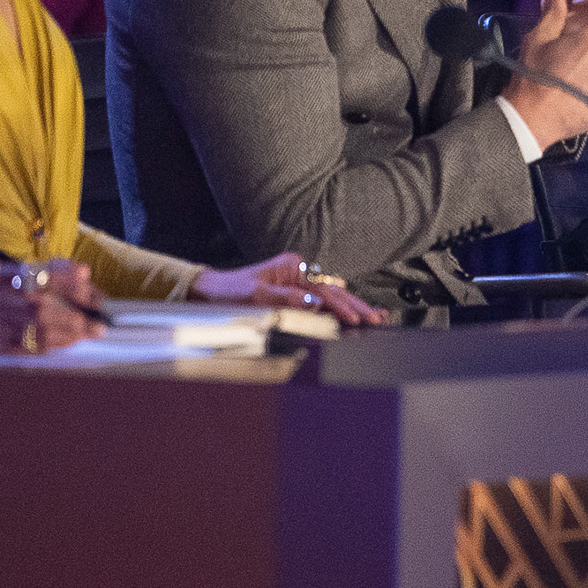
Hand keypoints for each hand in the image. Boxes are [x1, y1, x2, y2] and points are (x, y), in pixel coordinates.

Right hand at [0, 257, 104, 352]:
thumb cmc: (4, 293)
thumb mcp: (24, 272)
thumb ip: (56, 268)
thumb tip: (84, 272)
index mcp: (7, 278)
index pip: (44, 280)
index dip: (74, 289)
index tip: (98, 299)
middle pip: (42, 310)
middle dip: (76, 318)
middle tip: (100, 324)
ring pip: (38, 333)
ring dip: (70, 334)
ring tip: (90, 332)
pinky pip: (32, 349)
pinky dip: (55, 346)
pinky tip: (69, 342)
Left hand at [190, 252, 388, 325]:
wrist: (210, 293)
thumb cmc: (230, 291)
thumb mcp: (257, 294)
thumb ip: (288, 298)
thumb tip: (315, 302)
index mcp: (293, 267)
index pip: (324, 291)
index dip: (342, 306)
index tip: (355, 320)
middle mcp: (298, 273)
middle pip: (334, 291)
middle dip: (357, 306)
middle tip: (376, 318)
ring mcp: (298, 283)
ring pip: (332, 296)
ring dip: (352, 307)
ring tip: (373, 316)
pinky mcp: (294, 294)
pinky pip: (322, 301)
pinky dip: (338, 309)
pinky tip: (352, 314)